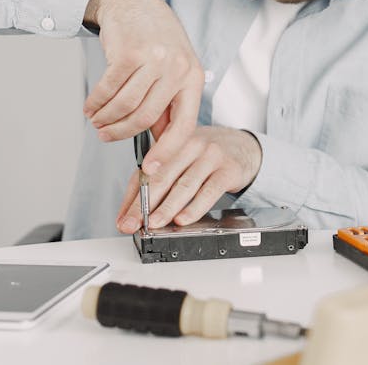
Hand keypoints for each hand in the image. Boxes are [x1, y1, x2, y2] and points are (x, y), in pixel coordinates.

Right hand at [82, 0, 202, 161]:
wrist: (132, 0)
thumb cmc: (153, 38)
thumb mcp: (172, 69)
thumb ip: (167, 103)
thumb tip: (160, 142)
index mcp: (193, 78)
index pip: (184, 126)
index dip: (166, 152)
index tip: (151, 170)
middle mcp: (178, 68)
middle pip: (146, 118)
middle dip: (122, 133)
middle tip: (106, 137)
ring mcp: (154, 59)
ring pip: (125, 105)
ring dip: (105, 119)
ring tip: (97, 121)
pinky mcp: (129, 53)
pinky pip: (108, 89)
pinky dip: (96, 102)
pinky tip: (91, 106)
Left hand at [116, 126, 262, 233]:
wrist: (243, 146)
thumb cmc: (205, 156)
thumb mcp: (179, 161)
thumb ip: (154, 183)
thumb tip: (128, 214)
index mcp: (171, 143)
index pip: (145, 173)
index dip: (132, 199)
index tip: (124, 220)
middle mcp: (189, 146)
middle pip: (162, 177)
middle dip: (145, 205)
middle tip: (134, 224)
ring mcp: (210, 156)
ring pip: (184, 185)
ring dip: (167, 207)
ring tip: (155, 223)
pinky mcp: (228, 169)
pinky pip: (209, 191)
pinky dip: (194, 207)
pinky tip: (184, 219)